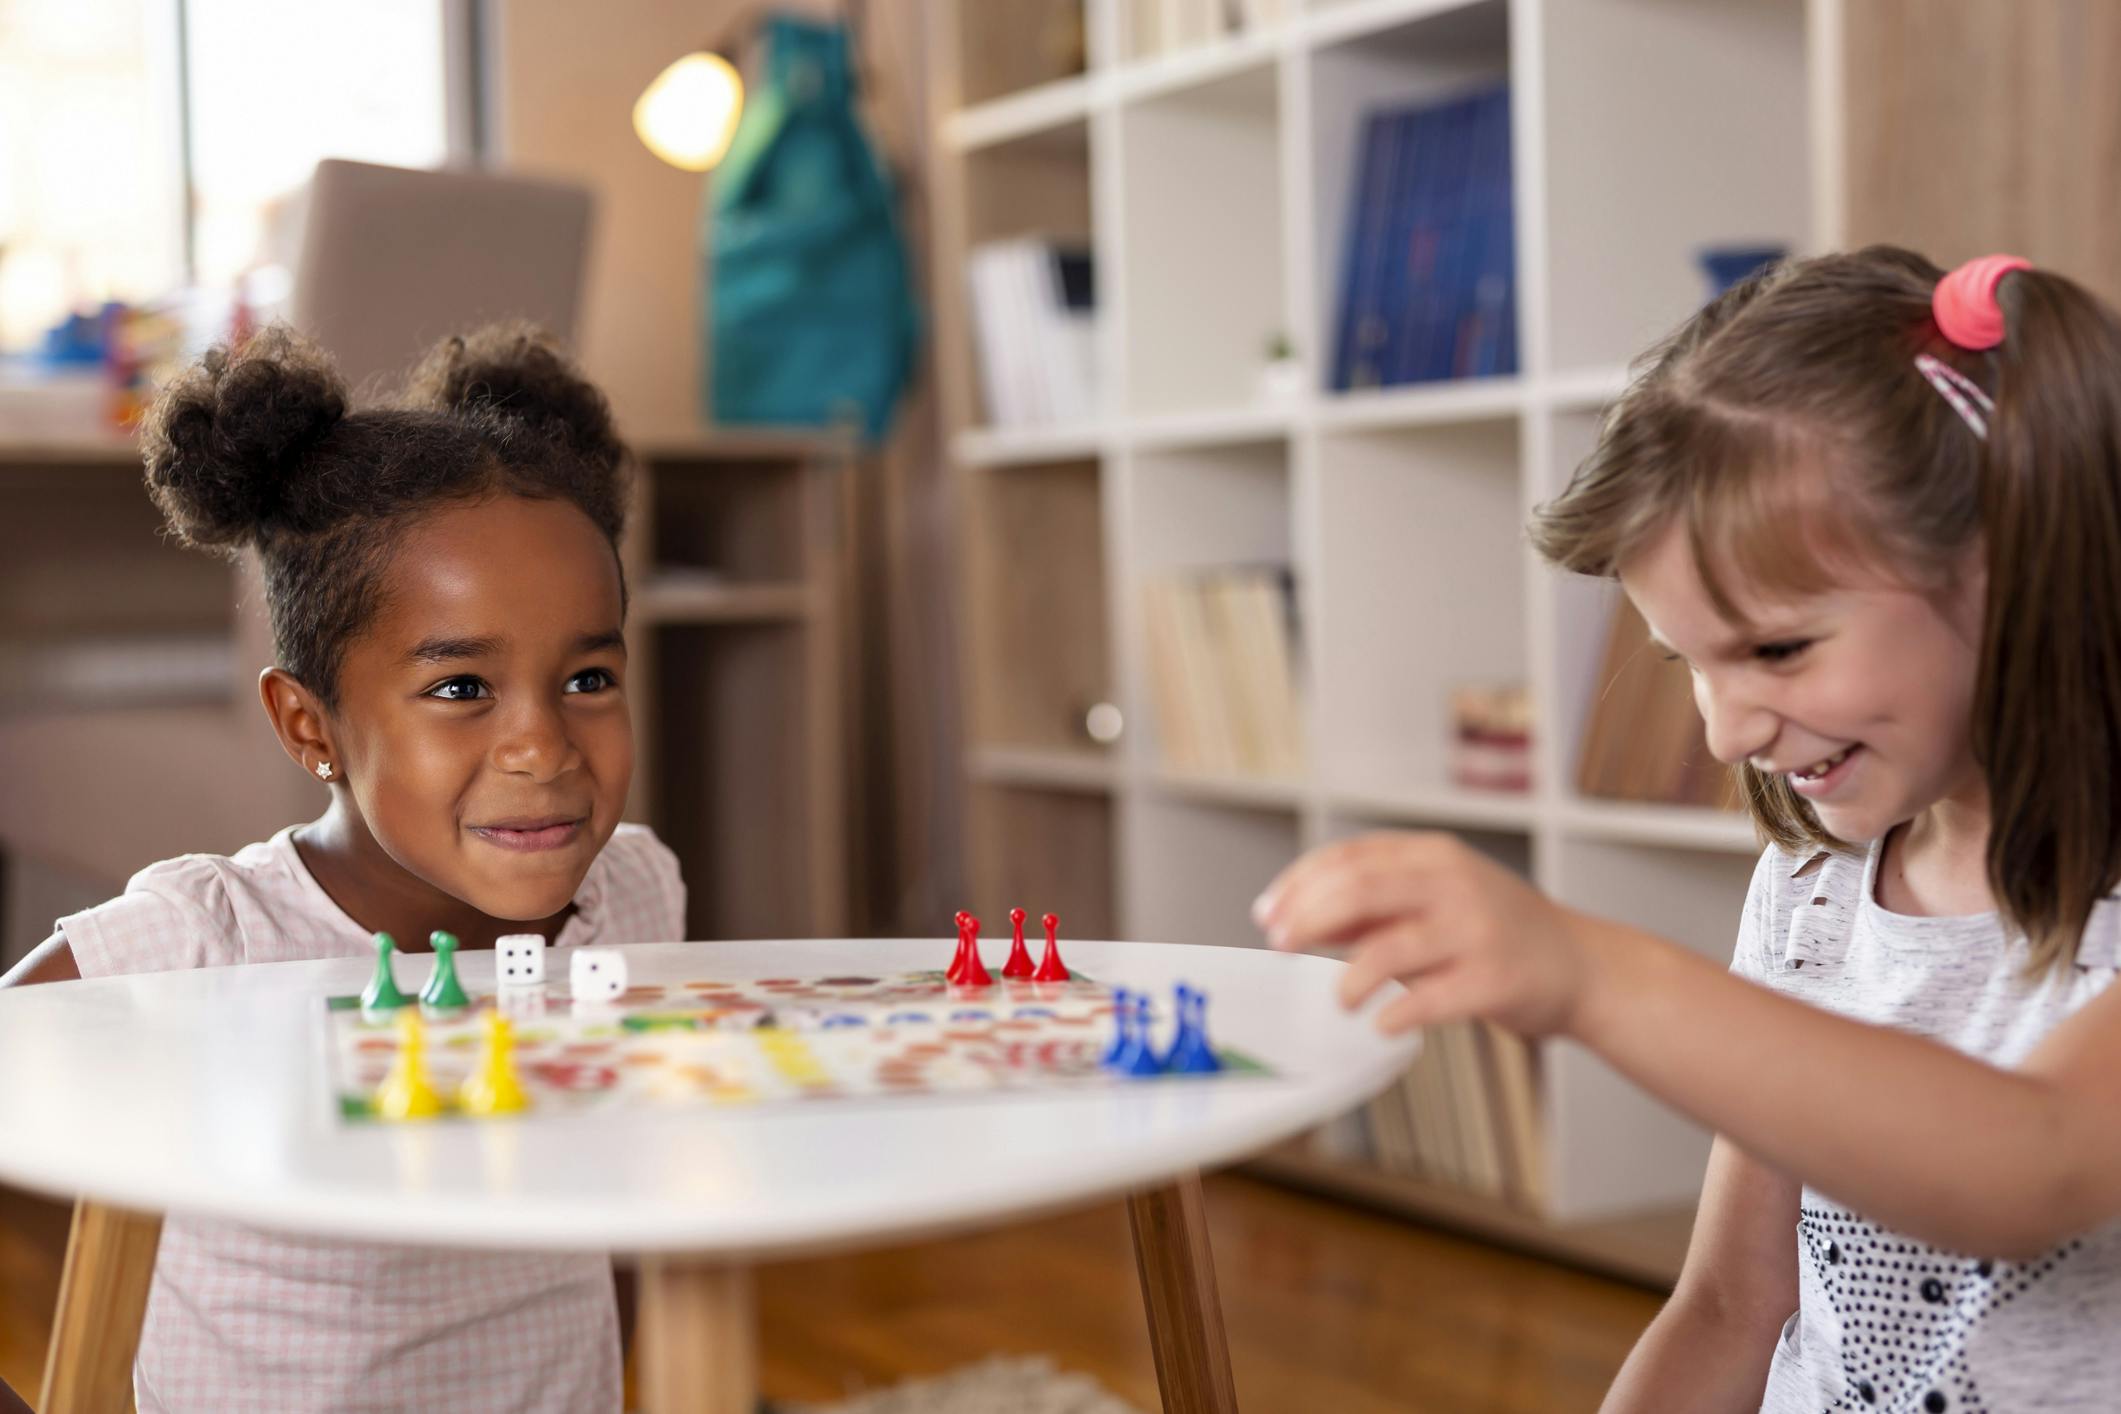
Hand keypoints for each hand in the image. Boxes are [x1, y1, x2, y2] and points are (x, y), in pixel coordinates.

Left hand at [1252, 831, 1598, 1037]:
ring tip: (1340, 1000)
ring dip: (1349, 979)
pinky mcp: (1494, 980)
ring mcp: (1477, 931)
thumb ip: (1376, 905)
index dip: (1300, 884)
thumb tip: (1300, 916)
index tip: (1269, 914)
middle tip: (1282, 947)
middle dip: (1308, 919)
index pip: (1350, 858)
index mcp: (1434, 856)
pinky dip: (1396, 1015)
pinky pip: (1430, 999)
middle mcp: (1455, 885)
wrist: (1582, 965)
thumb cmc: (1497, 932)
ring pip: (1390, 949)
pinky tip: (1382, 1024)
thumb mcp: (1437, 899)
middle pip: (1361, 891)